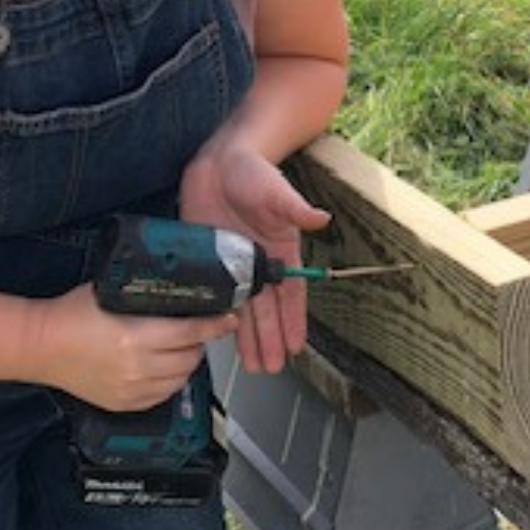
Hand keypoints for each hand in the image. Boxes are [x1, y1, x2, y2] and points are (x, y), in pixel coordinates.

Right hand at [32, 283, 235, 410]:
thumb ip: (145, 296)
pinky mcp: (123, 404)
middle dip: (199, 343)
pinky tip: (164, 368)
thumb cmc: (70, 315)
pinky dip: (170, 382)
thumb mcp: (112, 293)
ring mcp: (130, 389)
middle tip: (197, 330)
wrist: (40, 346)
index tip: (229, 318)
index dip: (214, 325)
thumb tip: (180, 291)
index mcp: (135, 336)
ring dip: (186, 363)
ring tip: (180, 349)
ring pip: (180, 379)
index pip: (191, 333)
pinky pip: (162, 396)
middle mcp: (136, 367)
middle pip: (190, 358)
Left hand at [180, 141, 328, 374]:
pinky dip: (218, 315)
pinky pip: (215, 294)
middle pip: (266, 310)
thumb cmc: (253, 172)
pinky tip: (218, 334)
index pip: (290, 294)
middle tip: (269, 368)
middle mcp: (258, 263)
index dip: (293, 321)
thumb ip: (294, 208)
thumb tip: (320, 218)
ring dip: (247, 336)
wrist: (220, 161)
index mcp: (280, 251)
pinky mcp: (209, 259)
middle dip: (269, 339)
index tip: (296, 347)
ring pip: (242, 308)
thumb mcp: (276, 191)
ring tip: (251, 365)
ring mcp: (233, 264)